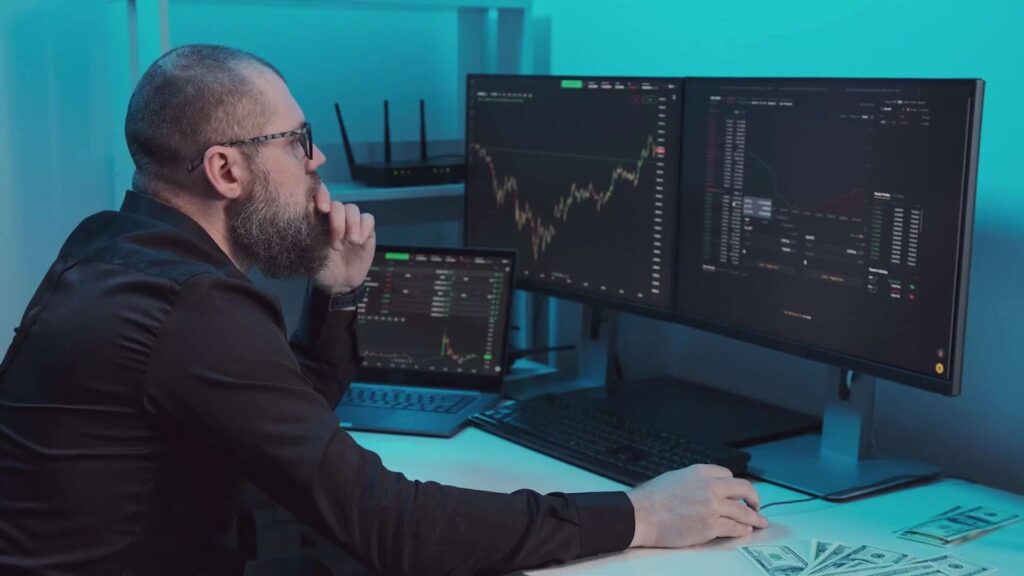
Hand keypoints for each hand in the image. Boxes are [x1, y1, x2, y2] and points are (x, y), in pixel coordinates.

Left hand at [312, 184, 375, 293]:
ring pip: (353, 209)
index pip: (320, 196)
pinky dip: (365, 228)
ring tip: (351, 243)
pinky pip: (368, 219)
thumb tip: (304, 210)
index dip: (322, 195)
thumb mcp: (310, 252)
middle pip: (338, 205)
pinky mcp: (367, 231)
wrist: (339, 283)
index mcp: (318, 219)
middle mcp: (335, 217)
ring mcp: (352, 223)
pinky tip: (360, 241)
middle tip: (336, 242)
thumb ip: (308, 232)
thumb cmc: (321, 267)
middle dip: (337, 221)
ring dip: (352, 225)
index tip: (322, 209)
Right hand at [627, 464, 766, 547]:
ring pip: (743, 511)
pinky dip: (742, 529)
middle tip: (756, 505)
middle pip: (744, 489)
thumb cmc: (652, 499)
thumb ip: (695, 481)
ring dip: (754, 517)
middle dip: (754, 498)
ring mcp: (713, 506)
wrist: (641, 515)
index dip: (734, 486)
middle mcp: (710, 486)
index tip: (738, 492)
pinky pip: (734, 527)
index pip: (728, 475)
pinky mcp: (711, 525)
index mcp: (701, 472)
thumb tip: (706, 489)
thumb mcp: (676, 477)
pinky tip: (744, 530)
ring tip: (759, 521)